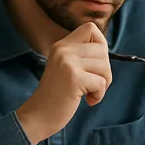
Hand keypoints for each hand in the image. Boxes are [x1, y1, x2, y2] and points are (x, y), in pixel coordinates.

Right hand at [17, 22, 111, 144]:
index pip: (91, 28)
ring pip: (105, 66)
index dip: (100, 44)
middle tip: (93, 83)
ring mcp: (68, 62)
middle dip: (104, 70)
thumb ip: (81, 56)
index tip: (95, 63)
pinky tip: (88, 100)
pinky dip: (99, 95)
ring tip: (89, 93)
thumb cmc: (57, 96)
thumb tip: (105, 49)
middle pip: (102, 49)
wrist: (38, 116)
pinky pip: (101, 82)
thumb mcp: (66, 68)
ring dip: (103, 84)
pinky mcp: (74, 78)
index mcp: (61, 45)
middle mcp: (63, 50)